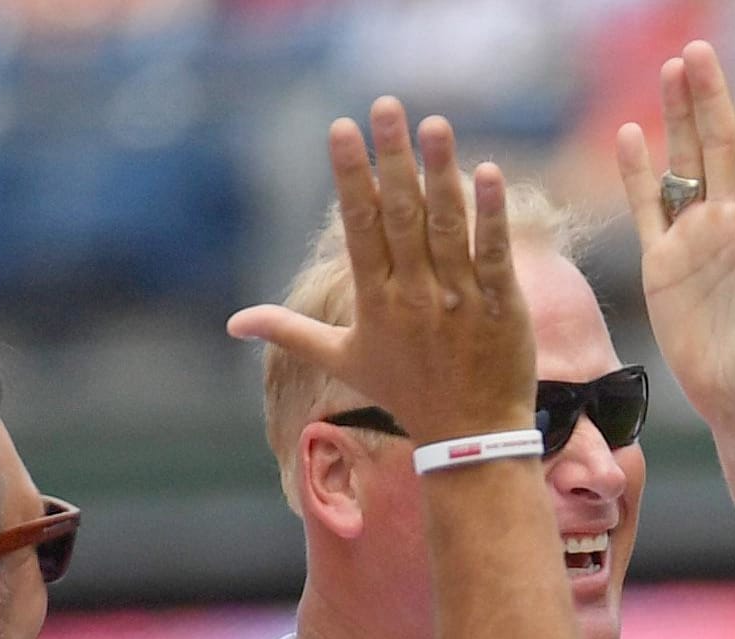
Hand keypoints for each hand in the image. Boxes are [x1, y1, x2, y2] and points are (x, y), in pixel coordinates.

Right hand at [229, 100, 534, 446]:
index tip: (342, 128)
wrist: (469, 437)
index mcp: (373, 298)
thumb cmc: (405, 393)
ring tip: (437, 124)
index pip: (357, 225)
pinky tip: (490, 173)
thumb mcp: (341, 360)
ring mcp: (457, 299)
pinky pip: (494, 255)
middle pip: (399, 215)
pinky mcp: (501, 307)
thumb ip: (289, 331)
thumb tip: (233, 324)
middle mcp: (412, 293)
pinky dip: (492, 216)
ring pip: (447, 227)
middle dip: (393, 158)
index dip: (351, 174)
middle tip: (387, 106)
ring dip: (442, 174)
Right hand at [616, 42, 734, 440]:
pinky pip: (646, 209)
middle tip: (698, 51)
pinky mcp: (661, 266)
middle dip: (708, 101)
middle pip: (717, 148)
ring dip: (674, 121)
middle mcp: (729, 227)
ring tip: (669, 71)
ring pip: (682, 166)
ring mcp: (694, 242)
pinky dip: (636, 173)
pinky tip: (629, 134)